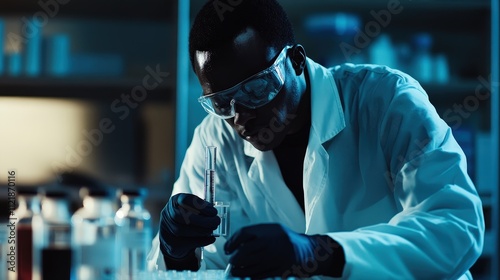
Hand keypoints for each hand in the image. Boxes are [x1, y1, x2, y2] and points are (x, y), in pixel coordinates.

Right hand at [159, 193, 219, 258]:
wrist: (175, 239)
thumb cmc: (188, 220)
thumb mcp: (194, 210)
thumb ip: (202, 208)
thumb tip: (212, 211)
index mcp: (175, 202)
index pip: (184, 200)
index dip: (200, 205)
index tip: (213, 211)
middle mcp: (167, 214)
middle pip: (182, 216)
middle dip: (202, 220)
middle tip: (216, 222)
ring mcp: (166, 229)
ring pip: (181, 230)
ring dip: (201, 230)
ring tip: (212, 229)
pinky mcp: (170, 244)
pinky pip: (185, 243)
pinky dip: (201, 241)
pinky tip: (210, 238)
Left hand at [224, 223, 342, 278]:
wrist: (310, 252)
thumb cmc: (287, 240)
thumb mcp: (273, 231)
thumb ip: (256, 235)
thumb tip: (234, 245)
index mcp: (270, 230)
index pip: (244, 233)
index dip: (232, 242)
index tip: (227, 249)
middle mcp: (272, 243)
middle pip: (244, 252)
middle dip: (234, 258)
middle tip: (231, 261)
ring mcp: (276, 258)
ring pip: (250, 266)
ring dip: (239, 270)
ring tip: (234, 271)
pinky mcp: (279, 271)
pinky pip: (259, 275)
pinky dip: (249, 276)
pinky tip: (246, 275)